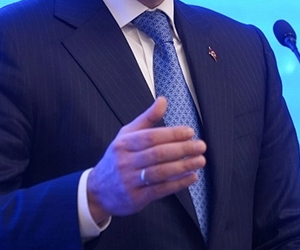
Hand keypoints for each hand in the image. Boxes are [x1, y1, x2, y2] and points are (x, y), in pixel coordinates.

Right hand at [86, 97, 205, 223]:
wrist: (98, 191)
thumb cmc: (117, 158)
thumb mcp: (126, 135)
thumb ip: (147, 119)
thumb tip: (163, 100)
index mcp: (124, 144)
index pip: (151, 137)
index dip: (172, 134)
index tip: (190, 132)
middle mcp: (126, 162)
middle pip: (157, 154)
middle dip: (182, 149)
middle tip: (201, 146)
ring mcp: (130, 181)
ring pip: (160, 172)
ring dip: (183, 166)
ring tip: (200, 160)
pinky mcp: (136, 198)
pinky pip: (160, 190)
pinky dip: (178, 184)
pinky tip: (192, 177)